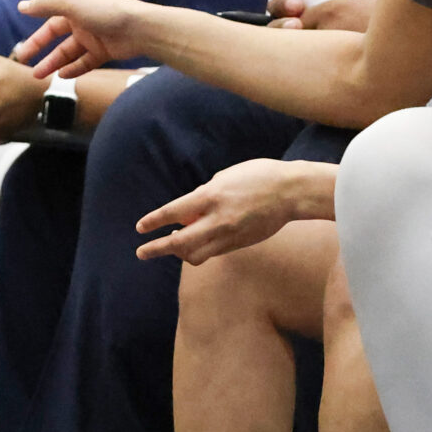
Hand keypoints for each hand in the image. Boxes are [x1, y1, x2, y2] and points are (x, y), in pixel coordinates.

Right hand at [15, 0, 146, 74]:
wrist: (140, 28)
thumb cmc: (105, 10)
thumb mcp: (71, 4)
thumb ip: (45, 6)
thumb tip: (21, 6)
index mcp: (74, 0)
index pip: (49, 14)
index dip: (35, 29)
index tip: (21, 41)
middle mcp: (82, 16)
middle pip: (55, 35)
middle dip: (39, 48)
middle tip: (22, 61)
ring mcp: (93, 34)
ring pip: (67, 51)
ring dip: (53, 62)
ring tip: (37, 76)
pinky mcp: (103, 50)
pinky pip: (83, 61)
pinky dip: (73, 69)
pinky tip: (61, 76)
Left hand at [135, 159, 303, 265]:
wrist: (291, 192)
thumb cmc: (258, 176)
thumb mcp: (226, 177)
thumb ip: (205, 195)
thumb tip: (189, 212)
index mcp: (211, 196)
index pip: (174, 212)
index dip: (154, 221)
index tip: (140, 228)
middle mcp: (218, 219)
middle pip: (180, 242)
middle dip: (157, 248)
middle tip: (142, 253)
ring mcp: (230, 235)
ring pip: (196, 254)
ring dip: (179, 252)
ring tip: (169, 247)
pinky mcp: (240, 244)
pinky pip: (213, 252)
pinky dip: (200, 249)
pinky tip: (195, 244)